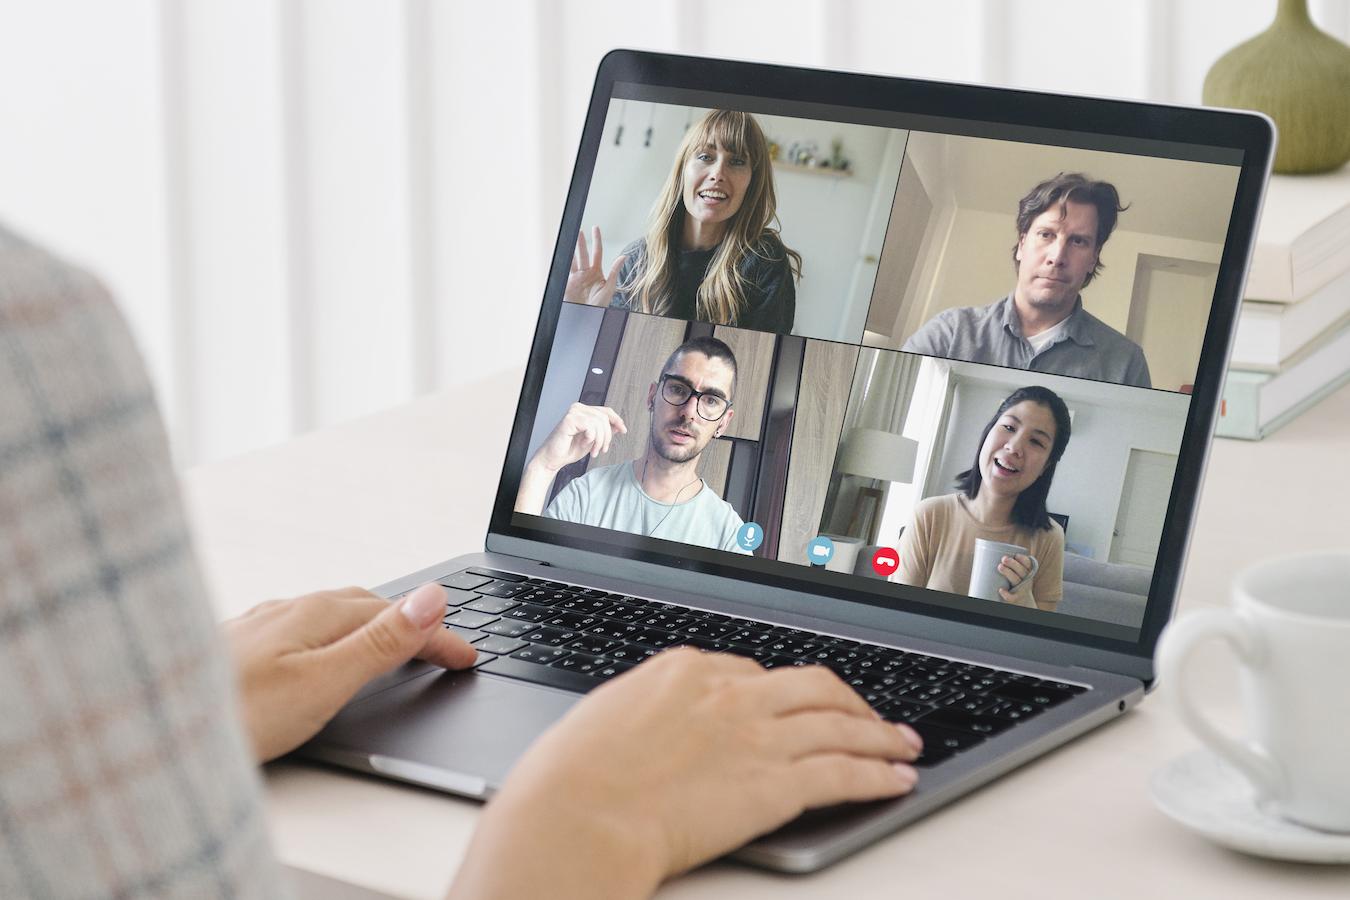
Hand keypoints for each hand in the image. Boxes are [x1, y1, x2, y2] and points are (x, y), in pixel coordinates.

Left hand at [223, 584, 475, 761]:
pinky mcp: (236, 646)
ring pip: (329, 615)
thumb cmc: (233, 715)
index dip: (439, 636)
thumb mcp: (324, 683)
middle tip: (442, 650)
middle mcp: (287, 608)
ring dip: (370, 625)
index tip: (467, 656)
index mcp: (317, 612)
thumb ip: (381, 641)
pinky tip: (318, 655)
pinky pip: (300, 629)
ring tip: (393, 644)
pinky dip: (332, 637)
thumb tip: (432, 597)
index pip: (399, 615)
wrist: (148, 728)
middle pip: (366, 606)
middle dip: (410, 623)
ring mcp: (258, 625)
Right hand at [450, 649, 921, 899]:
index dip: (781, 693)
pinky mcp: (776, 785)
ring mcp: (757, 736)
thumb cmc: (570, 778)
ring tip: (904, 743)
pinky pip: (844, 772)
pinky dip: (878, 774)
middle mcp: (730, 693)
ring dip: (880, 734)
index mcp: (684, 670)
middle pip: (811, 685)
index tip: (794, 707)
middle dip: (847, 700)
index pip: (751, 672)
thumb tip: (652, 725)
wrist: (577, 816)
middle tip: (868, 714)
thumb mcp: (603, 719)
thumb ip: (645, 714)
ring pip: (840, 723)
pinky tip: (896, 779)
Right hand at [532, 402, 626, 472]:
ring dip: (600, 441)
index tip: (624, 430)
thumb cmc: (569, 449)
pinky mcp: (569, 419)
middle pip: (605, 417)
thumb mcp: (593, 440)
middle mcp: (578, 408)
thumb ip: (604, 431)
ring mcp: (573, 412)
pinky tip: (583, 444)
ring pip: (599, 423)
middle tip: (602, 450)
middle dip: (607, 437)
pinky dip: (591, 439)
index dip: (617, 420)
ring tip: (594, 451)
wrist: (553, 459)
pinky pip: (590, 427)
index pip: (606, 411)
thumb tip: (619, 425)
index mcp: (583, 411)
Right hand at [564, 226, 625, 305]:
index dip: (596, 240)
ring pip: (573, 259)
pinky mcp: (567, 284)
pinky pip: (564, 270)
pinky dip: (562, 261)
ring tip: (569, 238)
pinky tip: (562, 254)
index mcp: (597, 273)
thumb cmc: (600, 307)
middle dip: (581, 241)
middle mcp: (586, 274)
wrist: (588, 319)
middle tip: (579, 230)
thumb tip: (623, 257)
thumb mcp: (609, 289)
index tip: (595, 228)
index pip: (597, 252)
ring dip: (571, 249)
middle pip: (583, 253)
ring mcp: (576, 278)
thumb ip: (615, 272)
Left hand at [997, 553, 1036, 606]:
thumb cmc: (1014, 583)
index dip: (1023, 559)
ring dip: (1008, 573)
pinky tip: (1001, 590)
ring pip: (1016, 580)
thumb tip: (985, 555)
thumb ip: (1006, 565)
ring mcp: (1021, 589)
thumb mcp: (1016, 574)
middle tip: (1004, 559)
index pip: (1028, 564)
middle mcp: (1025, 580)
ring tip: (1000, 567)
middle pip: (1021, 571)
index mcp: (1026, 573)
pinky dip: (1007, 594)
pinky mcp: (1016, 598)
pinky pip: (1012, 597)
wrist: (1022, 601)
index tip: (1016, 555)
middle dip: (1013, 564)